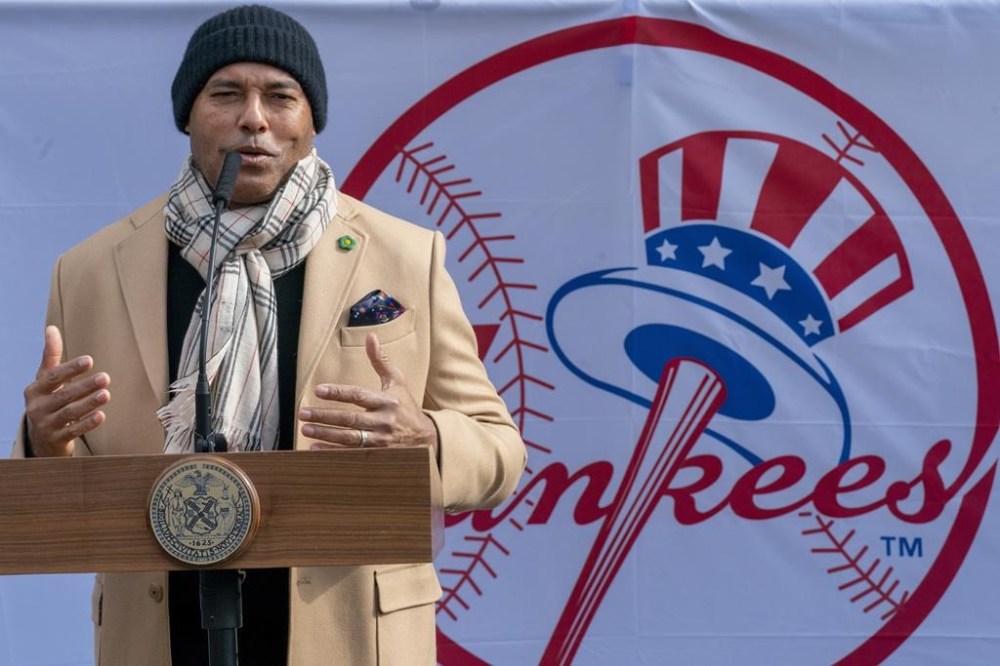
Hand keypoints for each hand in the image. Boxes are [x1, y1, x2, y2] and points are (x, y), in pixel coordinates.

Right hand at [23, 326, 109, 456]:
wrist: (41, 437)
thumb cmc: (48, 401)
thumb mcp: (46, 379)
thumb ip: (51, 355)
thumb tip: (51, 328)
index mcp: (35, 390)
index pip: (53, 377)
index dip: (70, 369)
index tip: (89, 360)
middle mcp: (37, 407)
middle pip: (63, 395)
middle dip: (85, 386)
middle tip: (106, 377)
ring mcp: (46, 425)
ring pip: (69, 413)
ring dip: (88, 403)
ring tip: (107, 394)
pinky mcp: (56, 440)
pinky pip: (73, 431)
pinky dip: (87, 424)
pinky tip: (102, 416)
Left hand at [299, 332, 437, 453]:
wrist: (426, 438)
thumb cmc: (407, 406)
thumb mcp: (397, 381)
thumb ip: (381, 361)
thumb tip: (371, 337)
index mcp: (386, 401)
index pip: (358, 395)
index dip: (338, 393)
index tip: (318, 390)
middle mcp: (383, 421)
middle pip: (349, 419)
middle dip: (324, 416)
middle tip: (302, 413)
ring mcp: (380, 440)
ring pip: (348, 438)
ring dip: (325, 435)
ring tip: (305, 429)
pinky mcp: (377, 455)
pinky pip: (351, 455)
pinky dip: (332, 453)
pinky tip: (315, 449)